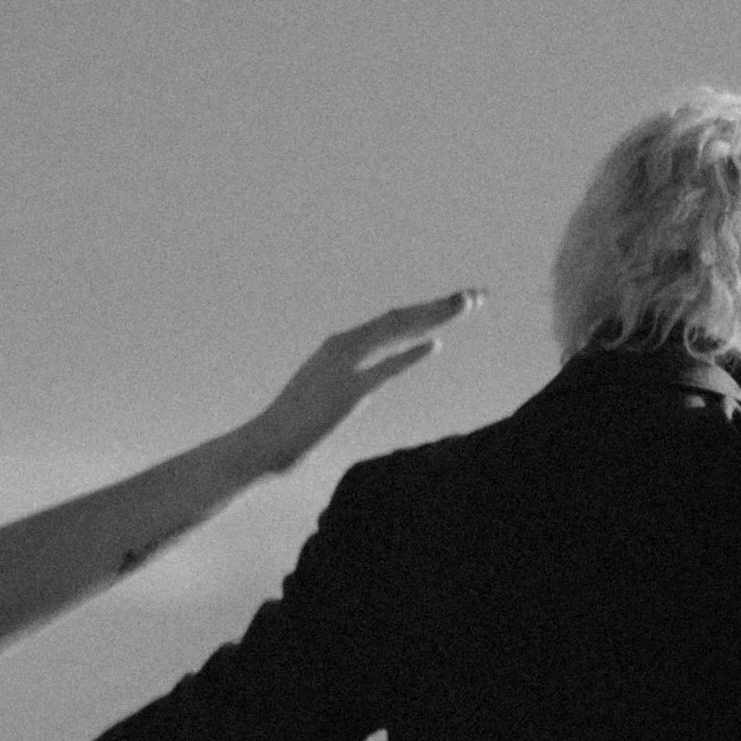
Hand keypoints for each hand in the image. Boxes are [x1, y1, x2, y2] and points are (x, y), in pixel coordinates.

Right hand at [252, 288, 480, 472]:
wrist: (263, 443)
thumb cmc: (292, 426)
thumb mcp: (326, 396)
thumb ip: (350, 384)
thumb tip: (366, 387)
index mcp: (340, 345)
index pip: (392, 321)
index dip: (427, 311)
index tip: (457, 305)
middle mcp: (344, 346)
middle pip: (402, 318)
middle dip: (441, 305)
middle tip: (477, 296)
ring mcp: (345, 367)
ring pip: (397, 331)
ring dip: (434, 315)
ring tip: (468, 304)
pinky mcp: (347, 393)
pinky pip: (384, 369)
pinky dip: (410, 355)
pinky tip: (436, 344)